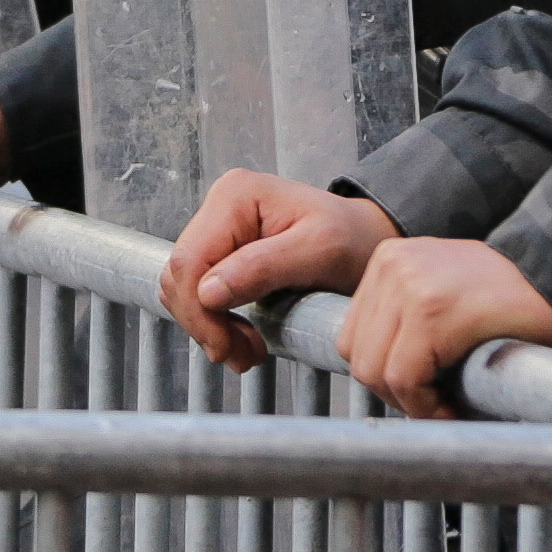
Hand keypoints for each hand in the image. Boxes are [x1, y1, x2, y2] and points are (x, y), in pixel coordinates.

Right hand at [155, 171, 399, 372]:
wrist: (369, 242)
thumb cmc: (354, 240)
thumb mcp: (319, 251)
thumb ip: (263, 267)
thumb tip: (208, 292)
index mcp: (236, 196)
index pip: (189, 261)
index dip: (198, 312)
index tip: (226, 347)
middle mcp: (220, 206)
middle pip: (181, 278)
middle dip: (206, 325)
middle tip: (242, 355)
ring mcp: (219, 229)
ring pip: (185, 290)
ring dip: (210, 329)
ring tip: (248, 350)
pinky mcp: (223, 253)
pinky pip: (199, 294)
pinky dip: (216, 323)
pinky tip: (244, 338)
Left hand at [335, 237, 551, 417]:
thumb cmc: (513, 302)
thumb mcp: (444, 293)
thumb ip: (405, 322)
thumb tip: (377, 378)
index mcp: (390, 258)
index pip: (353, 337)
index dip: (386, 376)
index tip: (425, 390)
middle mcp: (394, 264)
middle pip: (359, 357)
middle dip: (395, 394)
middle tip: (438, 403)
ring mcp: (411, 285)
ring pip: (376, 372)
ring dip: (411, 402)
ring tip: (450, 404)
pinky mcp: (433, 311)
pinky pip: (406, 379)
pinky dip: (427, 406)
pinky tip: (457, 405)